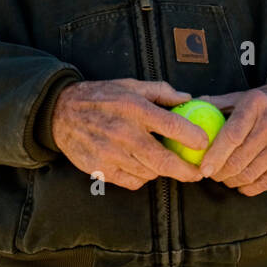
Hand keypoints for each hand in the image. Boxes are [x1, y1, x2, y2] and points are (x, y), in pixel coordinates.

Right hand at [51, 79, 207, 189]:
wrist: (61, 113)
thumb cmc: (101, 96)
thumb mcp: (130, 85)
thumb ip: (161, 91)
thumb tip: (188, 97)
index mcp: (135, 109)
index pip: (172, 126)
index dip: (193, 137)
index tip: (205, 144)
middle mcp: (124, 133)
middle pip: (164, 161)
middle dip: (186, 171)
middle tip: (198, 174)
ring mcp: (112, 154)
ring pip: (149, 173)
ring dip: (161, 172)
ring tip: (165, 164)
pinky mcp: (101, 169)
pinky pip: (132, 181)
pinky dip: (142, 177)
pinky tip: (142, 167)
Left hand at [194, 83, 266, 194]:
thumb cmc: (264, 102)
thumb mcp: (241, 96)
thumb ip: (215, 104)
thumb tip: (184, 110)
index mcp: (255, 105)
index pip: (232, 136)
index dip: (215, 155)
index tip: (202, 169)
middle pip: (240, 159)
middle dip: (220, 172)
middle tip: (209, 174)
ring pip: (251, 174)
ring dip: (232, 181)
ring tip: (223, 177)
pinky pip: (265, 183)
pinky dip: (248, 187)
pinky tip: (240, 183)